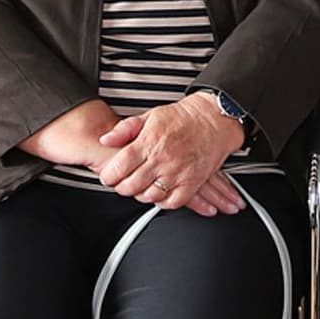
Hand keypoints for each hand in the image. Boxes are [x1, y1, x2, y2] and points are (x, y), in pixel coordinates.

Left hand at [96, 94, 246, 213]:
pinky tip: (159, 196)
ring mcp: (177, 173)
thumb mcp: (149, 115)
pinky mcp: (192, 182)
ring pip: (150, 196)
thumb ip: (125, 129)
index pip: (119, 168)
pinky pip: (173, 202)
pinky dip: (163, 203)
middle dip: (121, 187)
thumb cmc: (183, 117)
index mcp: (148, 143)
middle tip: (121, 184)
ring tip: (139, 188)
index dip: (109, 176)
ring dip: (140, 195)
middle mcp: (162, 160)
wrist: (214, 118)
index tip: (108, 176)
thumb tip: (105, 139)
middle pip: (131, 185)